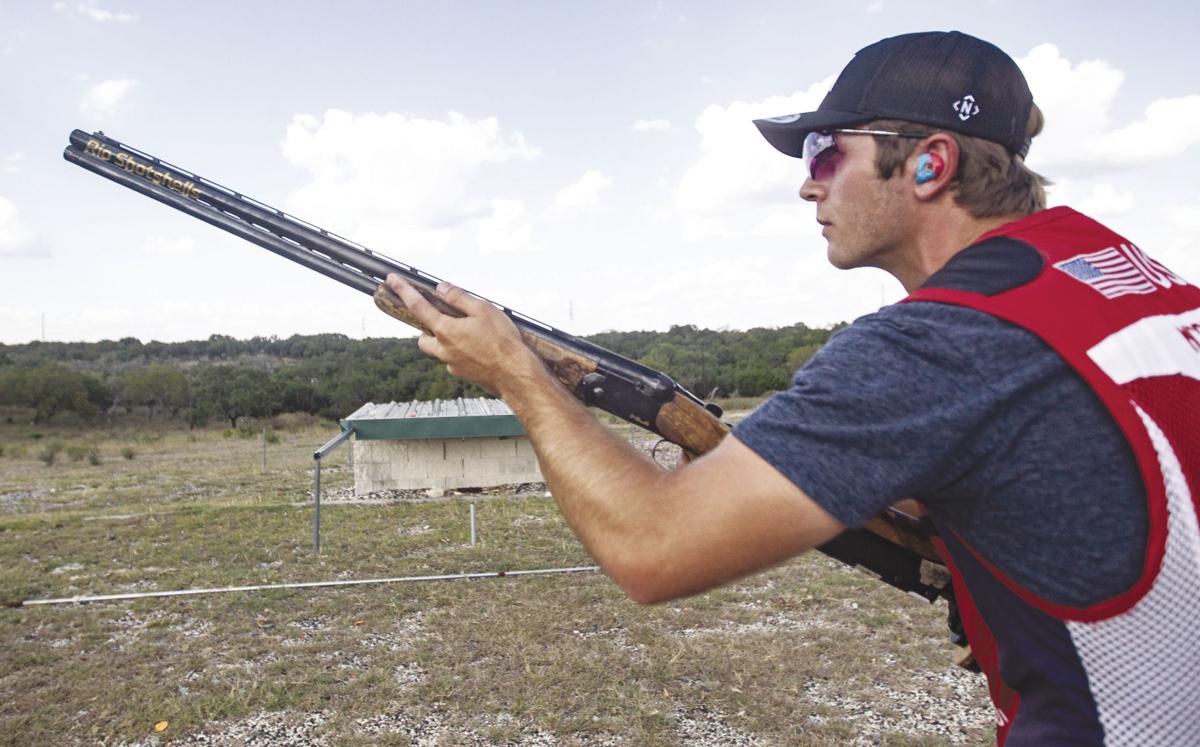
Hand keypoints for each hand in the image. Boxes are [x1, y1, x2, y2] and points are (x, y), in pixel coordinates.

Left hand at [384, 274, 542, 396]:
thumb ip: (459, 298)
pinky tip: (480, 349)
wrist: (515, 374)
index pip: (418, 306)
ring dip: (444, 342)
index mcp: (446, 330)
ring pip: (439, 352)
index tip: (392, 281)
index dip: (404, 291)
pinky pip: (454, 361)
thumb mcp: (483, 310)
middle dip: (426, 329)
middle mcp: (444, 349)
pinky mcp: (463, 375)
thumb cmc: (502, 342)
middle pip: (423, 338)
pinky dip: (460, 353)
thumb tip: (442, 289)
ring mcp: (452, 364)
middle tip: (442, 320)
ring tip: (467, 334)